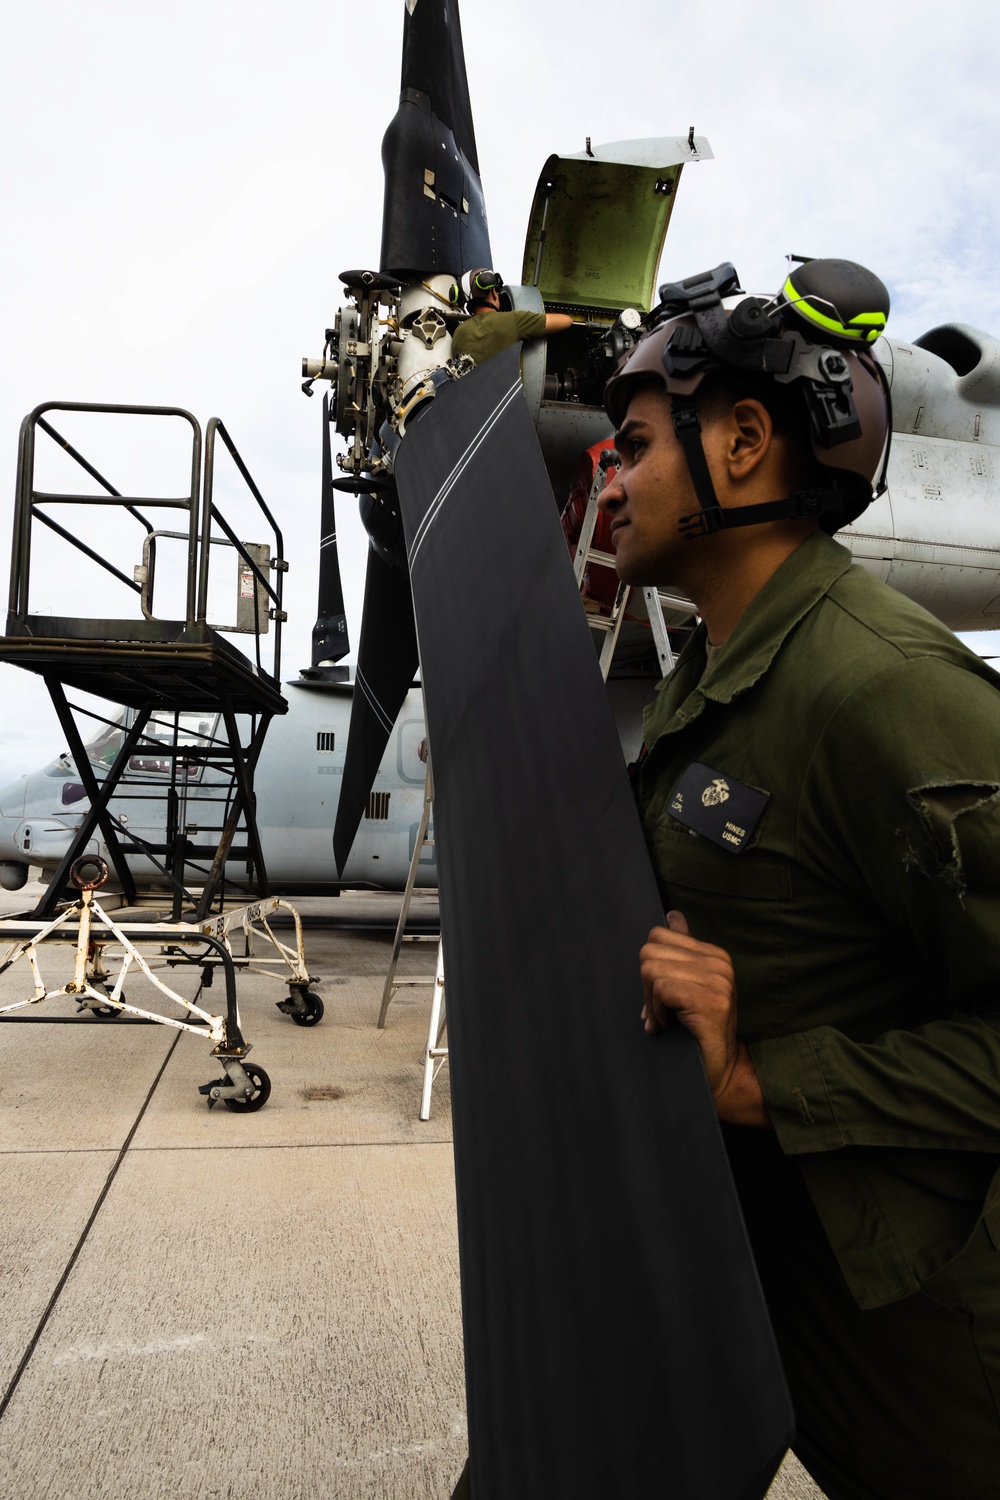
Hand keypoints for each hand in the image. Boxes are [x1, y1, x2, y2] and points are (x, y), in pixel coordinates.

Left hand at [639, 911, 769, 1127]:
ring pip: (651, 971)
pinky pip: (662, 989)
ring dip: (651, 1002)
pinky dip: (658, 1011)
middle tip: (659, 1012)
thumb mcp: (689, 985)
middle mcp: (720, 963)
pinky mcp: (711, 1001)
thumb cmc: (698, 1031)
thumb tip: (673, 916)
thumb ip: (681, 952)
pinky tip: (672, 1026)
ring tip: (667, 1020)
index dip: (649, 968)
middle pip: (649, 952)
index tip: (660, 996)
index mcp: (714, 954)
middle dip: (645, 986)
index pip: (657, 937)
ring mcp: (718, 981)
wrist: (720, 1072)